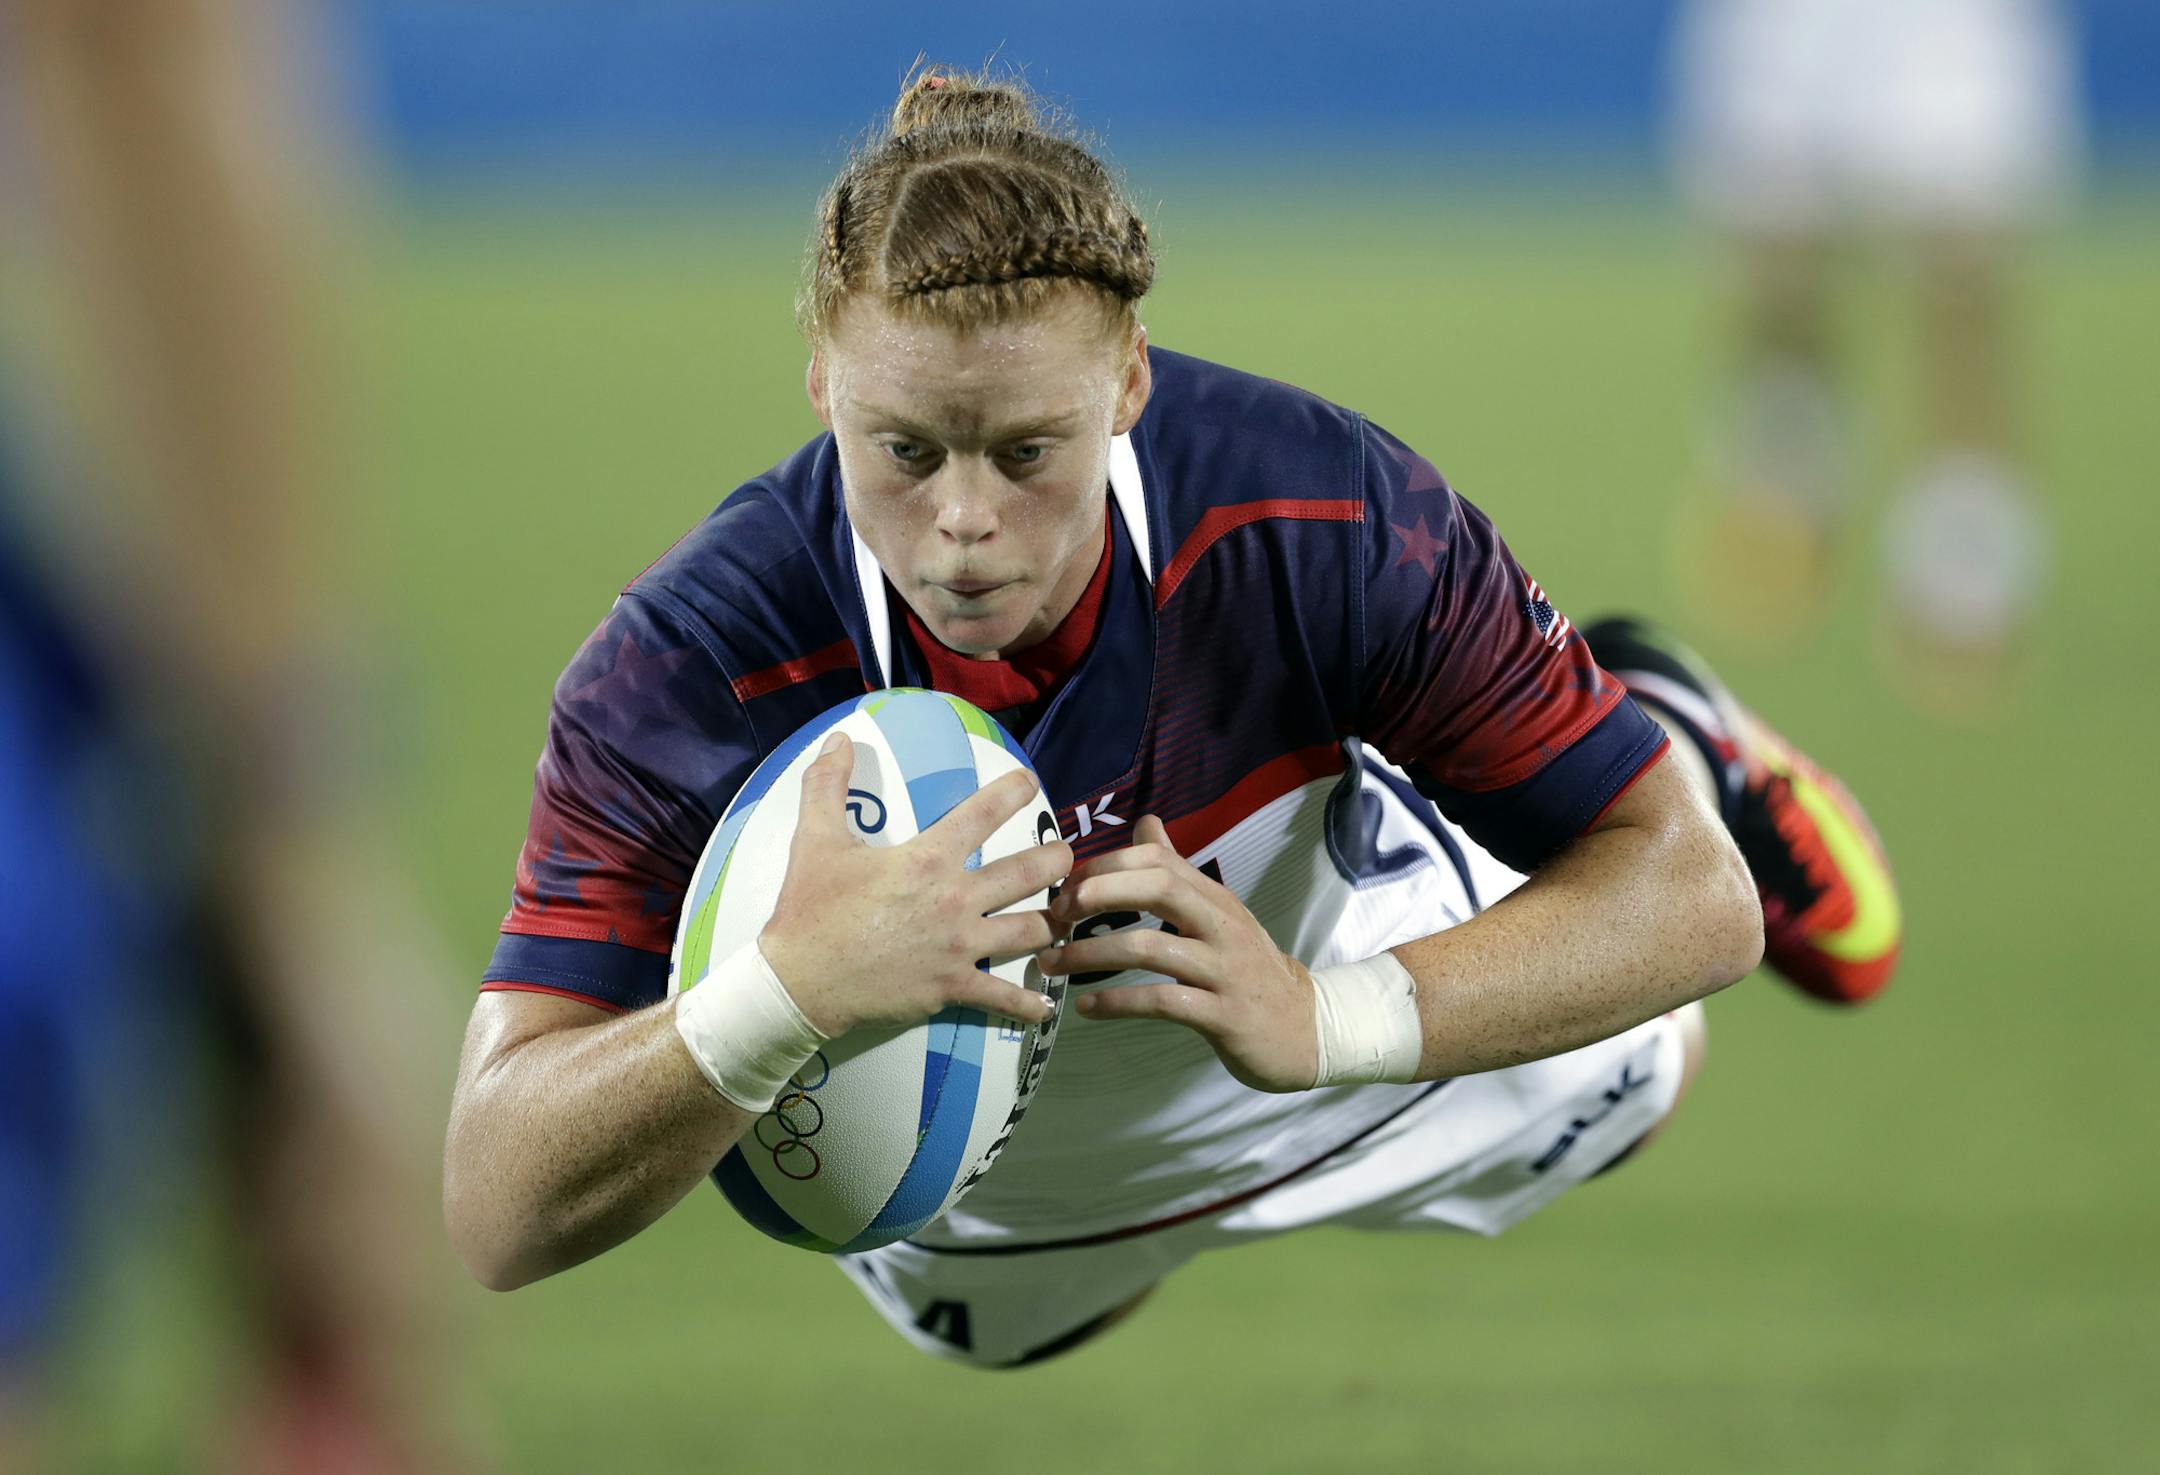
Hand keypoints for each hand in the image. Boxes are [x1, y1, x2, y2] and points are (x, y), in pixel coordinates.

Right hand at [759, 732, 1070, 1036]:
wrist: (802, 982)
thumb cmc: (811, 910)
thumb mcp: (816, 840)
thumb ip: (828, 785)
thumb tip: (839, 739)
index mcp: (928, 859)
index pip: (983, 814)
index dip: (1013, 791)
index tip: (1030, 781)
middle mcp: (954, 899)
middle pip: (1027, 873)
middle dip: (1056, 860)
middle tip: (1066, 856)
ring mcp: (960, 946)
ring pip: (1030, 931)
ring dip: (1054, 923)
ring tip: (1066, 917)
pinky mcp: (953, 987)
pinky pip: (1002, 997)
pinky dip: (1028, 1004)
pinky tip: (1046, 1006)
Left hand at [1037, 816, 1317, 1091]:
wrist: (1304, 1030)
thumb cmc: (1248, 970)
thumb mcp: (1218, 914)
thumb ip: (1178, 871)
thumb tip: (1146, 822)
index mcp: (1215, 899)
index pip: (1159, 861)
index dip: (1108, 864)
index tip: (1066, 884)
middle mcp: (1221, 926)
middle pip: (1159, 888)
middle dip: (1100, 893)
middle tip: (1055, 913)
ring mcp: (1224, 970)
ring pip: (1151, 948)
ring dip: (1092, 954)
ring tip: (1053, 963)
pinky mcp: (1224, 1015)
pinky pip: (1162, 1002)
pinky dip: (1118, 1003)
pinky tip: (1086, 1010)